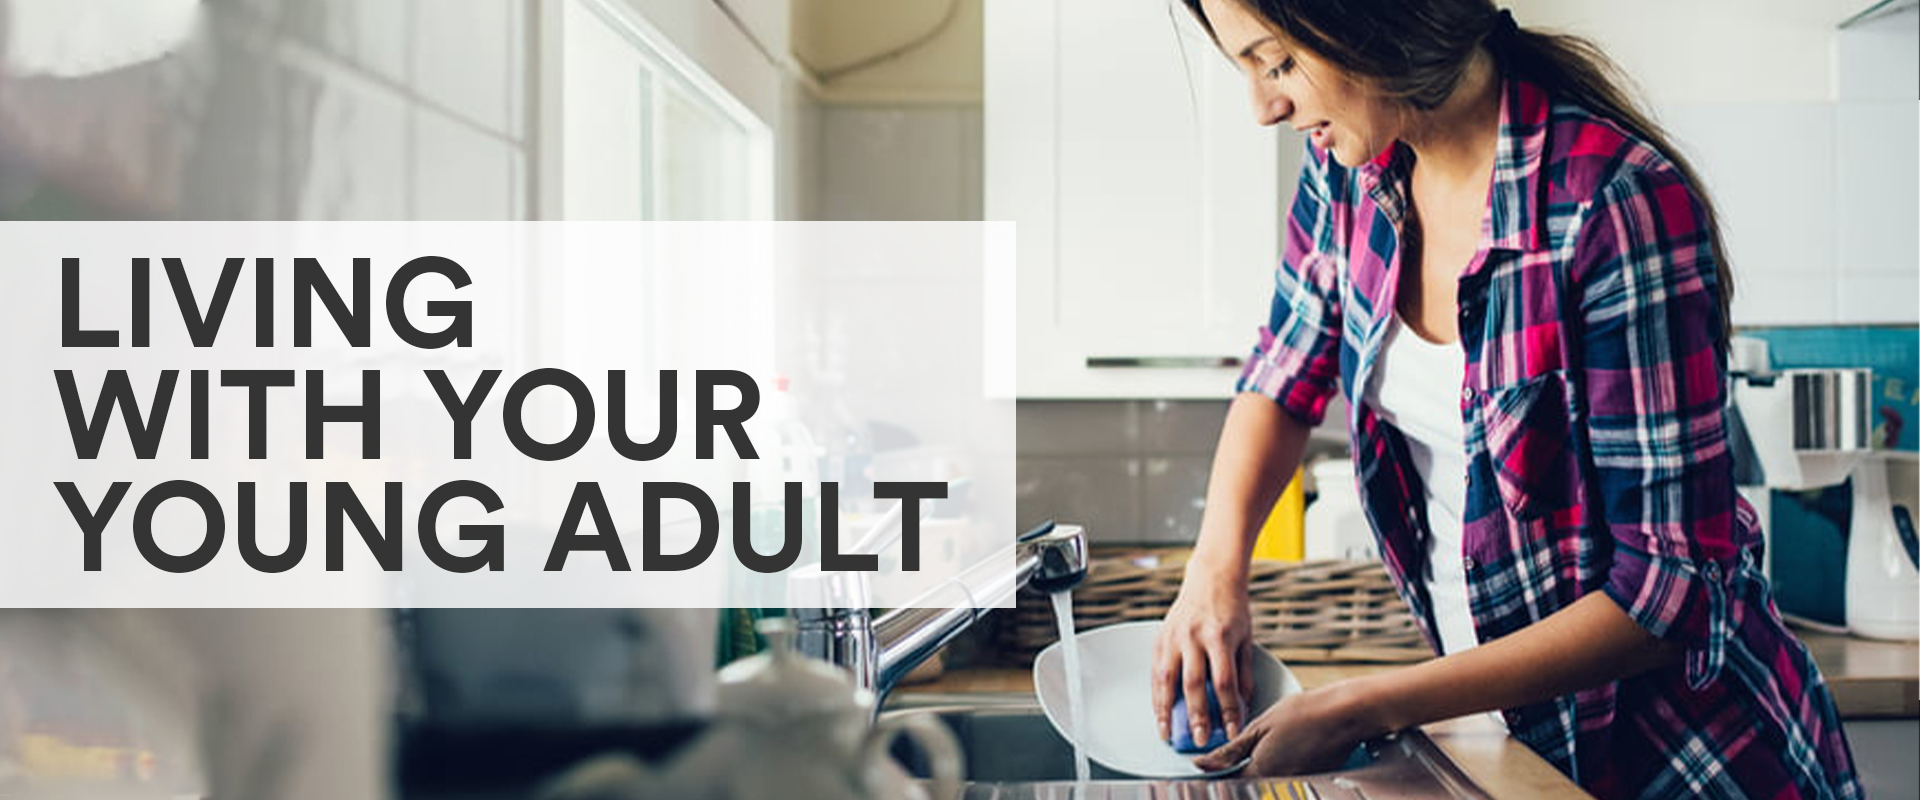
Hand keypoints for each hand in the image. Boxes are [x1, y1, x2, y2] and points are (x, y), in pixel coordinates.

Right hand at [1151, 560, 1253, 742]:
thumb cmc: (1233, 609)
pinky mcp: (1160, 637)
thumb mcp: (1246, 639)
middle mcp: (1193, 637)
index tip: (1232, 731)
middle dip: (1196, 716)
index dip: (1228, 710)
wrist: (1212, 577)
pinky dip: (1155, 693)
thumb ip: (1244, 673)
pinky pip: (1155, 671)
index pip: (1224, 682)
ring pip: (1166, 679)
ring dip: (1165, 710)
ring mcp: (1174, 636)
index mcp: (1219, 637)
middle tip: (1200, 739)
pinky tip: (1158, 711)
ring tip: (1166, 733)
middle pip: (1193, 684)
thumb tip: (1242, 706)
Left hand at [1192, 685, 1370, 776]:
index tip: (1207, 764)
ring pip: (1267, 780)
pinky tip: (1288, 744)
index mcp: (1261, 771)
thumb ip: (1230, 750)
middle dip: (1239, 768)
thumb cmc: (1305, 713)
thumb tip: (1203, 764)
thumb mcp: (1260, 726)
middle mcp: (1279, 783)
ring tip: (1271, 741)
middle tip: (1242, 750)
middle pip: (1248, 783)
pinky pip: (1287, 776)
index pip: (1228, 781)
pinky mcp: (1312, 778)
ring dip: (1260, 766)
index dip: (1215, 772)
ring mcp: (1297, 782)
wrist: (1346, 714)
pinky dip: (1280, 763)